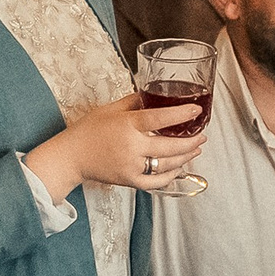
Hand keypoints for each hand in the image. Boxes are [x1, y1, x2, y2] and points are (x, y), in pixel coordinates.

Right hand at [35, 93, 208, 195]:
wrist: (71, 157)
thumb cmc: (88, 130)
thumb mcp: (110, 109)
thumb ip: (134, 101)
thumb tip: (152, 93)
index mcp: (127, 125)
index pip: (160, 119)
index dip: (181, 114)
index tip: (196, 110)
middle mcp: (131, 147)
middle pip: (170, 146)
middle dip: (191, 141)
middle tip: (203, 135)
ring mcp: (131, 166)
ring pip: (167, 164)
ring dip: (186, 157)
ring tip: (196, 148)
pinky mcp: (130, 180)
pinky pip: (157, 182)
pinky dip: (171, 176)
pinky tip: (179, 167)